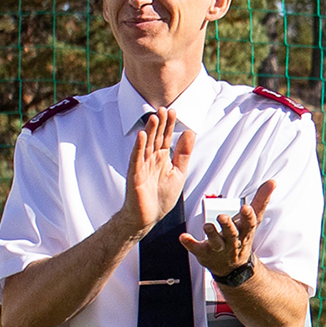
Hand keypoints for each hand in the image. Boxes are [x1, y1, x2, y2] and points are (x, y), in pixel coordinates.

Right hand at [119, 109, 193, 236]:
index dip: (170, 125)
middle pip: (156, 138)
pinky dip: (139, 147)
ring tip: (154, 117)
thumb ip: (184, 154)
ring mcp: (142, 166)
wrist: (148, 217)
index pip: (166, 137)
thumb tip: (191, 133)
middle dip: (160, 124)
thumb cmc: (161, 197)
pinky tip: (141, 136)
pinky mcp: (134, 175)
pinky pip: (136, 159)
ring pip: (146, 145)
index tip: (174, 111)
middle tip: (164, 109)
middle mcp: (151, 159)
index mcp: (162, 158)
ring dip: (149, 131)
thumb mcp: (178, 173)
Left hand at [184, 178, 278, 278]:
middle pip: (231, 234)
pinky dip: (190, 243)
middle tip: (222, 217)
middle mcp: (232, 242)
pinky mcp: (204, 253)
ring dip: (211, 234)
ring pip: (215, 242)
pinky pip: (196, 249)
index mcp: (245, 232)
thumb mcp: (253, 221)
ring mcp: (218, 248)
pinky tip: (183, 237)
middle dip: (227, 226)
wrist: (232, 267)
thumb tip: (272, 182)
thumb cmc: (241, 237)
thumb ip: (261, 200)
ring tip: (207, 226)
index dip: (248, 216)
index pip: (249, 224)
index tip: (245, 207)